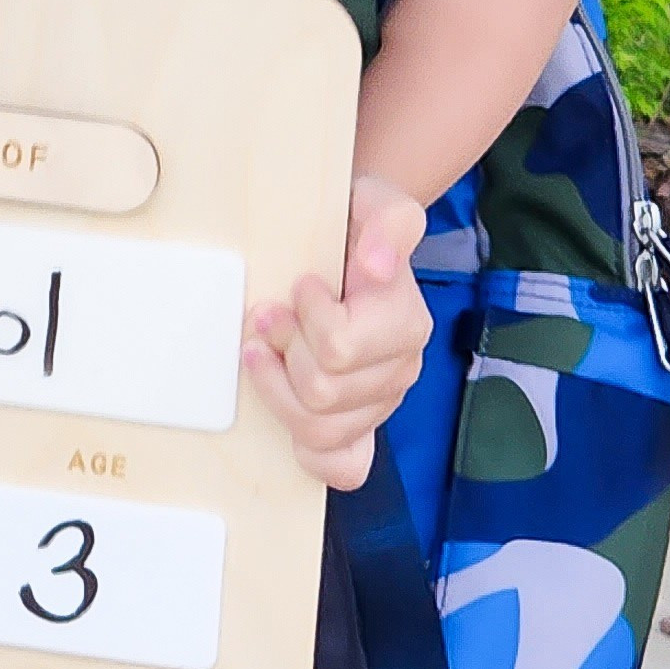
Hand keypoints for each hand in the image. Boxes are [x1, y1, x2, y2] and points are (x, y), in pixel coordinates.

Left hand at [243, 174, 432, 491]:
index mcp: (407, 322)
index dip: (305, 317)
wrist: (355, 239)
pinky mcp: (361, 428)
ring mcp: (380, 404)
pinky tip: (291, 415)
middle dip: (283, 352)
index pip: (338, 349)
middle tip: (269, 316)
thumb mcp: (377, 200)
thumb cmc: (357, 223)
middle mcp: (400, 369)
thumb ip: (389, 222)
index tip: (301, 284)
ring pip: (319, 432)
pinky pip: (343, 469)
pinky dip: (312, 453)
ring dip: (277, 390)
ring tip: (262, 352)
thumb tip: (376, 267)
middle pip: (321, 394)